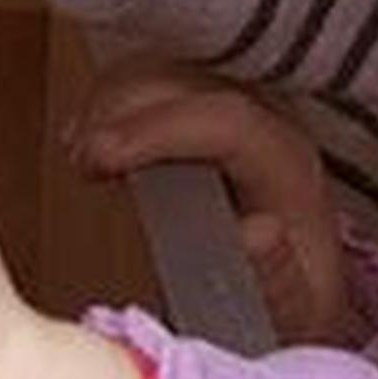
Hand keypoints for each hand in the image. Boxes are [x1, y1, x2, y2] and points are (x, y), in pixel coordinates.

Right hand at [71, 61, 359, 347]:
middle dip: (119, 111)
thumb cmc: (288, 299)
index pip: (226, 119)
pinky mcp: (199, 101)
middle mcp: (266, 119)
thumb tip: (256, 232)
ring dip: (107, 103)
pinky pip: (146, 75)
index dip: (156, 129)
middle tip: (83, 162)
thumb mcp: (294, 310)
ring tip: (83, 156)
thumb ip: (278, 277)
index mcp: (290, 165)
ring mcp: (231, 102)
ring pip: (159, 68)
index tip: (100, 158)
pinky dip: (106, 98)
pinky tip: (89, 137)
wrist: (291, 288)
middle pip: (183, 81)